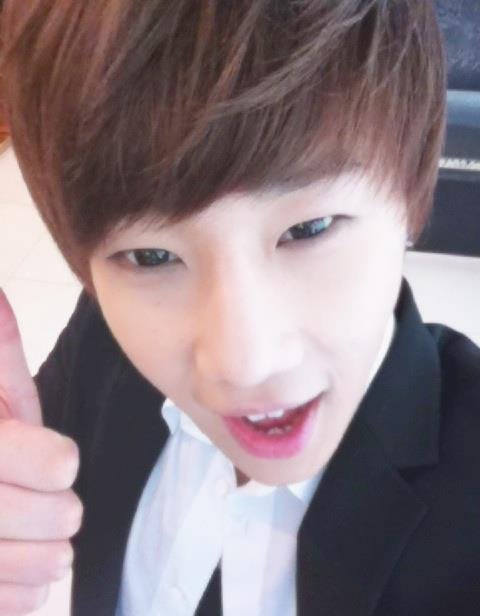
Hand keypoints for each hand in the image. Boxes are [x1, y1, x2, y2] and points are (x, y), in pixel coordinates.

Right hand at [0, 289, 82, 613]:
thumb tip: (1, 296)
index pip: (8, 455)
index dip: (37, 460)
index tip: (64, 462)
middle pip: (11, 516)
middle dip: (47, 516)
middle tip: (67, 512)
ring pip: (2, 566)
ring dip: (33, 564)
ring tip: (53, 552)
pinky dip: (15, 598)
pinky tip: (26, 583)